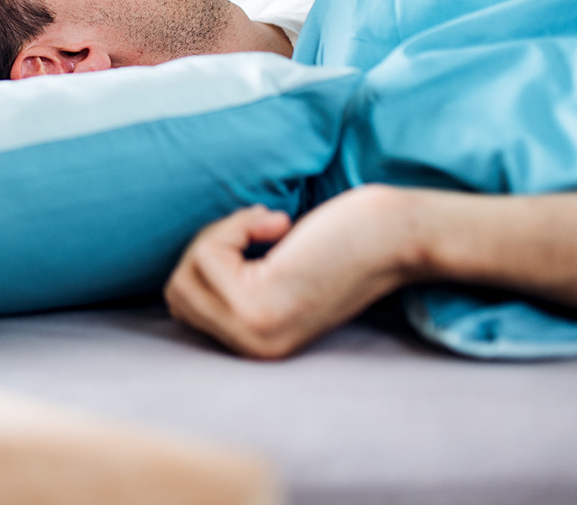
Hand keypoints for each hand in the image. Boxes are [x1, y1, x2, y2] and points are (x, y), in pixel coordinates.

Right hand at [164, 186, 430, 358]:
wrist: (399, 236)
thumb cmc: (343, 240)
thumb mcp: (276, 275)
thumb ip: (232, 287)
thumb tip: (178, 278)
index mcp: (258, 347)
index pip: (185, 306)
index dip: (211, 261)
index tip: (263, 244)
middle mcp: (253, 351)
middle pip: (178, 290)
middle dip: (210, 244)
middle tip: (263, 230)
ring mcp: (254, 335)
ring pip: (187, 272)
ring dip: (223, 233)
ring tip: (272, 228)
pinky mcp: (258, 308)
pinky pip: (207, 256)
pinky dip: (236, 226)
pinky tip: (280, 227)